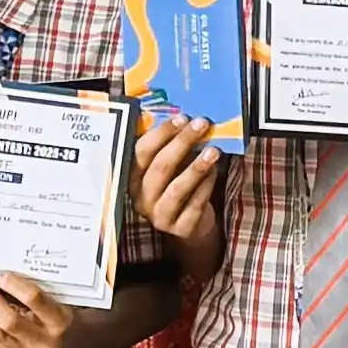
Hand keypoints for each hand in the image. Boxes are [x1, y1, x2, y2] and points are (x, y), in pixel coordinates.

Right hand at [130, 112, 226, 248]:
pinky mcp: (180, 229)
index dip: (161, 133)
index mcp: (133, 178)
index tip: (181, 118)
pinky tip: (214, 172)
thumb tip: (189, 120)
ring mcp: (159, 216)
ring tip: (213, 151)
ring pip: (176, 189)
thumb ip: (173, 148)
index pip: (141, 152)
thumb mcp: (171, 167)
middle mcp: (141, 198)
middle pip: (159, 168)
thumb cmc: (177, 187)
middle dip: (181, 143)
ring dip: (196, 167)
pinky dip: (206, 186)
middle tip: (201, 125)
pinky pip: (194, 205)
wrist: (189, 226)